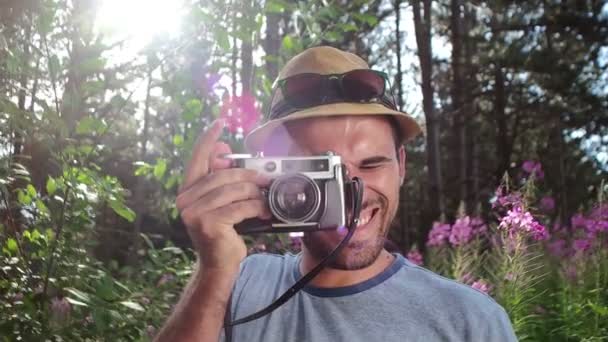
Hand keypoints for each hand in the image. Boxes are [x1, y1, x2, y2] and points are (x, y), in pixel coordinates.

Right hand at [176, 120, 270, 270]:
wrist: (218, 264)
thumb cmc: (222, 232)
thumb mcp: (221, 203)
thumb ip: (221, 180)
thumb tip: (226, 154)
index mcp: (187, 190)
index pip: (197, 158)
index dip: (208, 139)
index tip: (219, 123)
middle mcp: (185, 200)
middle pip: (223, 175)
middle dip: (248, 175)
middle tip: (265, 178)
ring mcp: (194, 213)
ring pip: (234, 191)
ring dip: (255, 194)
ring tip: (265, 200)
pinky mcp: (209, 224)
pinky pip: (240, 207)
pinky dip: (256, 208)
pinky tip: (263, 213)